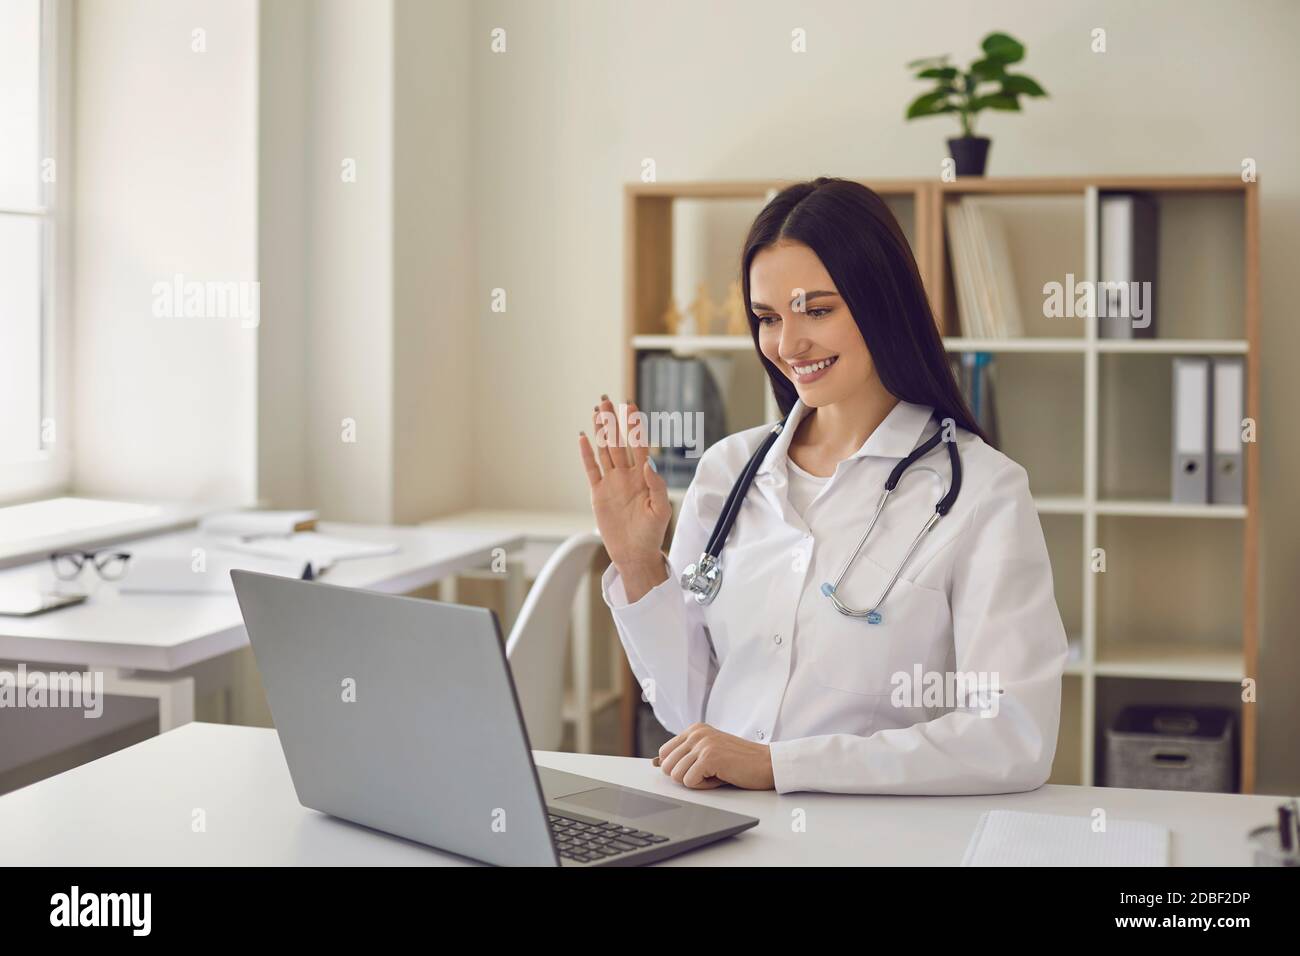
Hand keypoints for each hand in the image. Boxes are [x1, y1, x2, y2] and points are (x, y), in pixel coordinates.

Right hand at [578, 396, 671, 586]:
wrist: (634, 553)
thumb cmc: (652, 534)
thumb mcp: (660, 510)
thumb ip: (656, 485)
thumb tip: (649, 462)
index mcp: (644, 477)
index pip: (639, 445)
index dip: (635, 426)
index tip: (631, 406)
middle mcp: (627, 475)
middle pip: (618, 442)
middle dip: (613, 421)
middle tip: (607, 400)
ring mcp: (611, 483)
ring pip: (604, 451)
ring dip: (600, 431)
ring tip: (596, 411)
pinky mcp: (598, 493)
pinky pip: (591, 469)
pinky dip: (586, 454)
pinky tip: (584, 437)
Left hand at [653, 723, 774, 790]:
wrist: (766, 763)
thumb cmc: (739, 761)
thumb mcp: (709, 750)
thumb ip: (686, 754)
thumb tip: (658, 764)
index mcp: (695, 729)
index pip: (663, 753)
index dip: (678, 767)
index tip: (699, 767)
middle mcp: (696, 733)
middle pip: (667, 766)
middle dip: (685, 776)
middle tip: (708, 772)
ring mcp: (702, 744)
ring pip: (676, 776)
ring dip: (697, 781)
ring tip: (716, 773)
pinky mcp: (709, 758)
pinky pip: (689, 782)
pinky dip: (704, 786)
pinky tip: (720, 776)